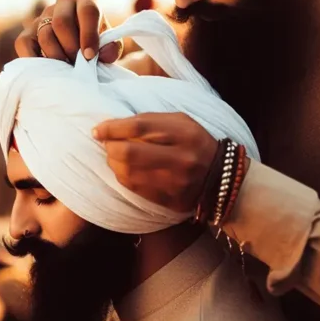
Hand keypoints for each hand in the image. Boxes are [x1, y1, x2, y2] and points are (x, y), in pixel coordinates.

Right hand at [15, 0, 121, 63]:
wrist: (80, 48)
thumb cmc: (98, 44)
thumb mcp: (110, 45)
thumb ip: (111, 48)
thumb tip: (102, 54)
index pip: (87, 11)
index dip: (88, 34)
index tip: (89, 56)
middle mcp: (64, 1)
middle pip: (61, 23)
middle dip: (71, 48)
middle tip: (78, 65)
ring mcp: (44, 15)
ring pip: (45, 35)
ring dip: (56, 56)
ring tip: (67, 69)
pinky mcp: (28, 31)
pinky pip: (24, 44)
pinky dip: (33, 59)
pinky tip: (46, 70)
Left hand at [93, 113, 218, 211]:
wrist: (222, 178)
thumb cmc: (195, 143)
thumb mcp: (181, 122)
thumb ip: (151, 121)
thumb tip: (115, 124)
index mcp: (184, 133)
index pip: (140, 127)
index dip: (113, 128)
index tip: (98, 130)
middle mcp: (180, 158)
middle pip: (131, 153)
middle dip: (111, 148)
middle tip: (106, 144)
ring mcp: (175, 182)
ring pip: (129, 173)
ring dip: (113, 163)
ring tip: (114, 156)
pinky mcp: (169, 200)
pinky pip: (135, 188)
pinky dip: (122, 177)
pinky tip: (123, 170)